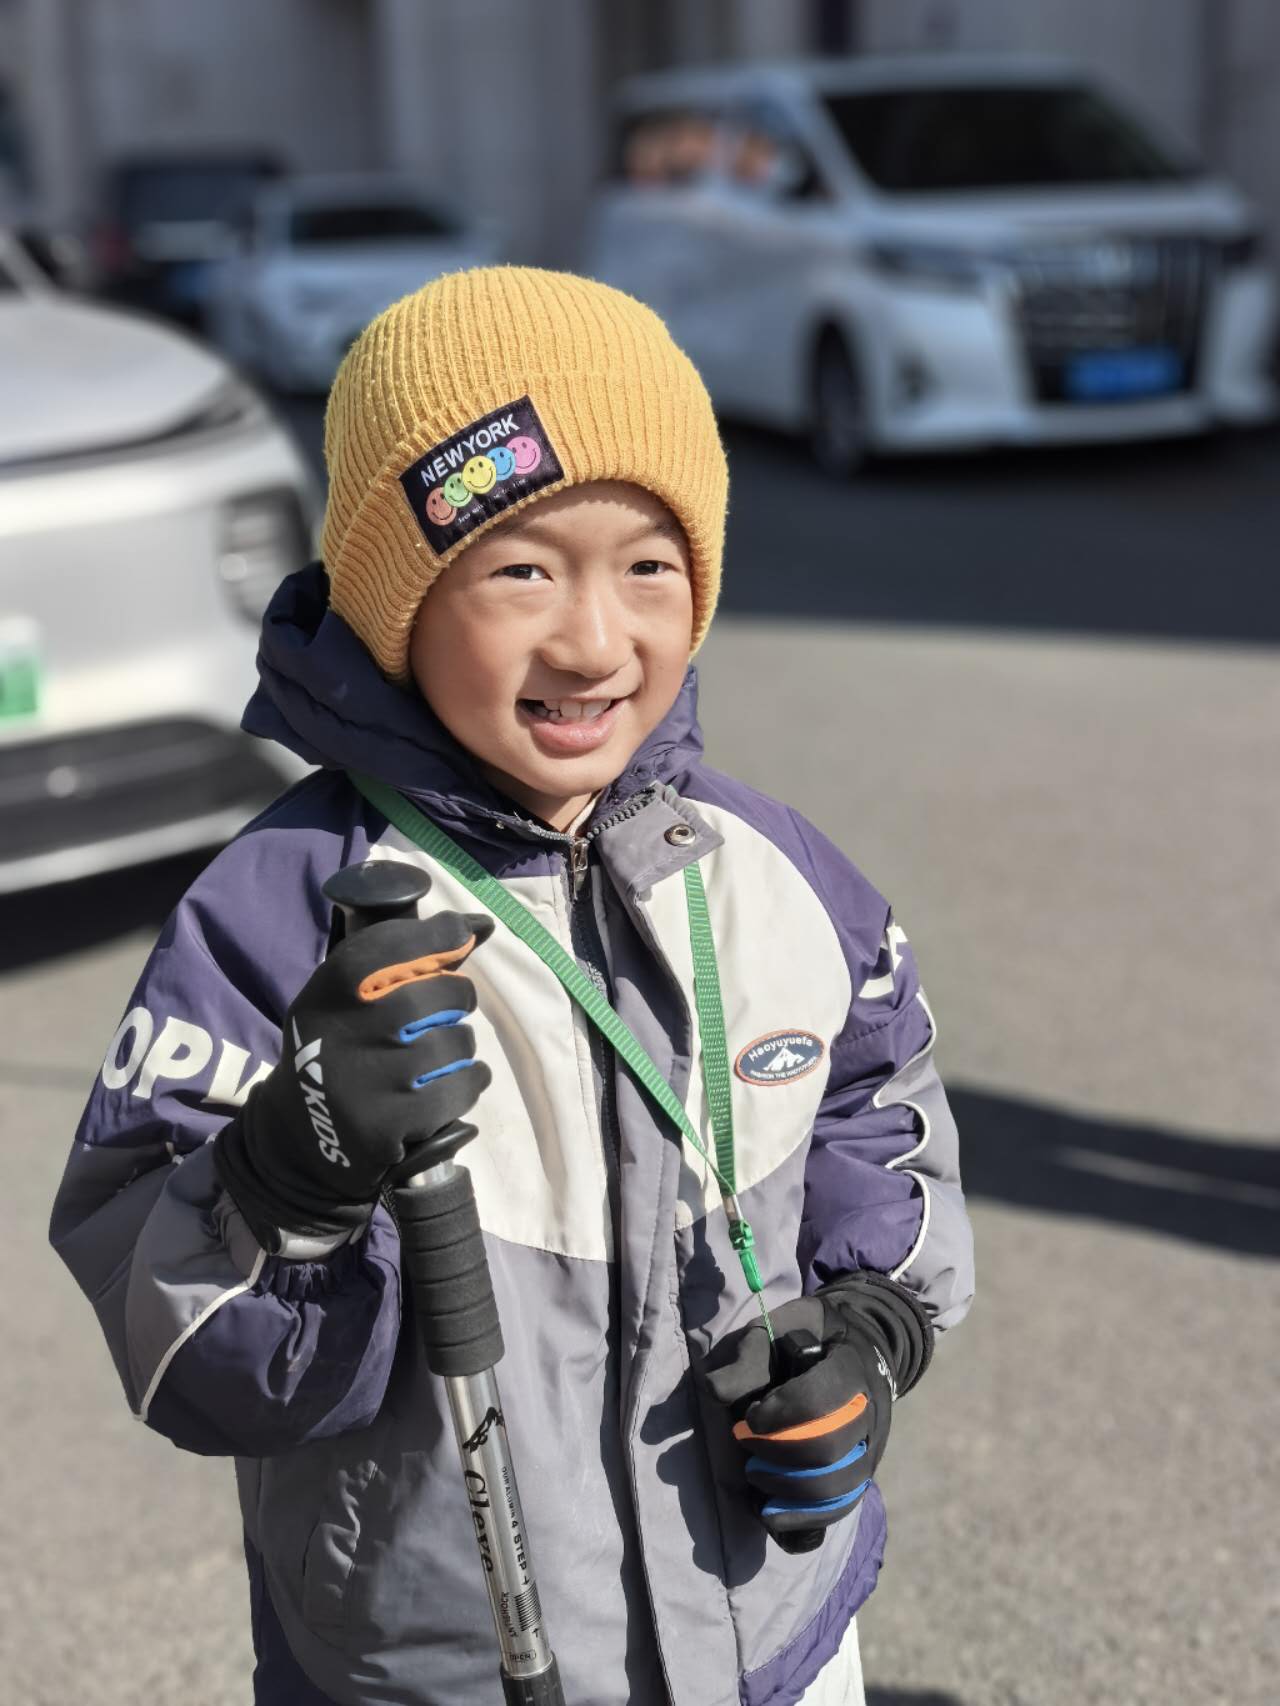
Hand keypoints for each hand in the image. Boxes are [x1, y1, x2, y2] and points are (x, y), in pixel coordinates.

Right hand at [214, 910, 493, 1250]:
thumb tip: (484, 924)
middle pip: (446, 993)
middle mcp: (347, 1029)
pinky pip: (463, 1087)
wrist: (299, 1131)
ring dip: (458, 1049)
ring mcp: (368, 1081)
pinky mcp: (388, 1125)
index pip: (398, 943)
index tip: (460, 939)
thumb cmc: (339, 1044)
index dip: (442, 935)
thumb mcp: (351, 993)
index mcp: (330, 989)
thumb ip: (410, 954)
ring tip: (430, 1058)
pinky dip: (467, 1082)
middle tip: (439, 1015)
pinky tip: (443, 1085)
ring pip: (459, 1044)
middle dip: (457, 999)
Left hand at [701, 1273, 931, 1544]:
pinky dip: (802, 1520)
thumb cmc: (809, 1338)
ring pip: (838, 1488)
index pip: (821, 1401)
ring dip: (787, 1489)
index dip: (780, 1413)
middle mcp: (869, 1413)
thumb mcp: (781, 1328)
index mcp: (851, 1367)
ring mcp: (869, 1449)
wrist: (858, 1351)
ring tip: (754, 1476)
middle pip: (829, 1450)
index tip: (750, 1416)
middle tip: (744, 1441)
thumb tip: (714, 1390)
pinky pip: (839, 1510)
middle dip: (777, 1453)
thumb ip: (751, 1356)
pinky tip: (769, 1515)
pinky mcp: (859, 1477)